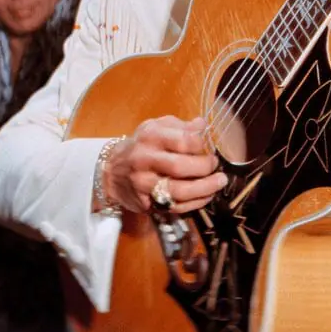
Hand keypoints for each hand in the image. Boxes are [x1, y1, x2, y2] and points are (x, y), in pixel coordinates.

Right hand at [102, 116, 227, 214]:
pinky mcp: (146, 202)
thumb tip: (203, 125)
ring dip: (204, 188)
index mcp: (150, 137)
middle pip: (180, 167)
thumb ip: (180, 126)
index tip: (208, 147)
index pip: (182, 140)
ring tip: (219, 182)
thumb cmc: (140, 145)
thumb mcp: (156, 127)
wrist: (111, 170)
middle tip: (216, 165)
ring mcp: (144, 184)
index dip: (201, 144)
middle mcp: (145, 159)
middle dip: (204, 167)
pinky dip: (195, 203)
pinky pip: (175, 206)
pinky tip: (207, 196)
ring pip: (178, 191)